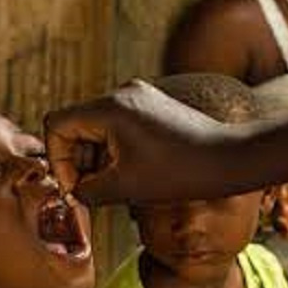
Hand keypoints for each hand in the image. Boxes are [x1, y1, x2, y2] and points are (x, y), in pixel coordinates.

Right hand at [44, 79, 227, 204]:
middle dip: (78, 161)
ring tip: (112, 185)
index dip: (58, 159)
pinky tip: (128, 174)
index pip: (57, 125)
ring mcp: (138, 99)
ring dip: (96, 159)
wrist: (230, 160)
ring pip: (95, 129)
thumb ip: (86, 190)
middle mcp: (121, 95)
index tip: (76, 185)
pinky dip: (113, 152)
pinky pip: (116, 128)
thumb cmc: (181, 172)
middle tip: (91, 191)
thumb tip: (74, 191)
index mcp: (110, 108)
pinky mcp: (150, 108)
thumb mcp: (125, 187)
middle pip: (75, 126)